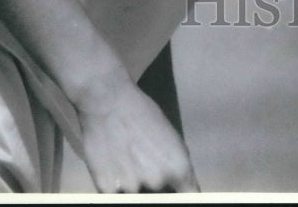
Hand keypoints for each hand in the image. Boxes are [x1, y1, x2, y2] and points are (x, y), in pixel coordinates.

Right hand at [75, 73, 199, 192]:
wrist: (107, 101)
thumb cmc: (142, 111)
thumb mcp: (170, 136)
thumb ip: (176, 163)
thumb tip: (181, 183)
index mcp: (179, 167)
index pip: (190, 196)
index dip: (181, 194)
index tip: (177, 192)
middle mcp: (158, 182)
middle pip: (160, 193)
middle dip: (155, 183)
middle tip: (143, 161)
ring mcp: (132, 188)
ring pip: (137, 193)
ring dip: (133, 182)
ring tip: (126, 159)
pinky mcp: (107, 190)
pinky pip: (116, 194)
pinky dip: (115, 183)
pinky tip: (113, 163)